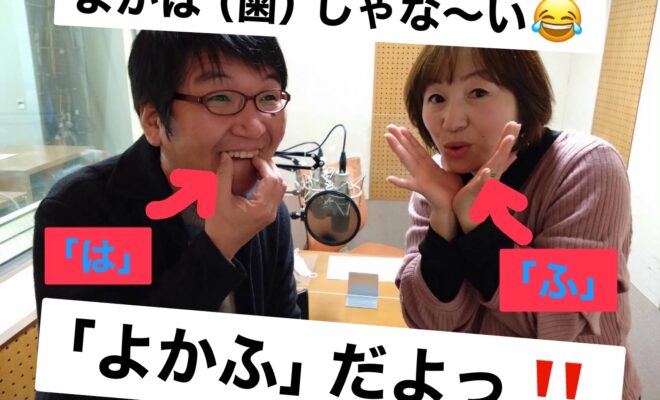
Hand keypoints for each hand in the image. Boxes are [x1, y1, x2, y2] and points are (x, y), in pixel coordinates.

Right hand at [204, 153, 285, 259]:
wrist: (221, 244)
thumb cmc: (219, 224)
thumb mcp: (218, 198)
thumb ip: (223, 175)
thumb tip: (226, 156)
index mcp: (262, 208)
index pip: (272, 179)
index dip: (264, 165)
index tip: (252, 158)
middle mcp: (270, 211)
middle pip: (280, 183)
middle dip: (269, 168)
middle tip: (255, 160)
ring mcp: (271, 214)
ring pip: (280, 189)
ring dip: (271, 175)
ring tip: (256, 168)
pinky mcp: (268, 215)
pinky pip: (275, 195)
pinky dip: (270, 184)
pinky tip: (256, 179)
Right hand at [384, 124, 462, 239]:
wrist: (449, 207)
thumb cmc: (450, 191)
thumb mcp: (449, 174)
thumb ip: (444, 166)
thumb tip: (447, 159)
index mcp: (428, 166)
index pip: (417, 149)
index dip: (409, 138)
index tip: (401, 128)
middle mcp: (421, 170)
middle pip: (409, 150)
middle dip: (399, 138)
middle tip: (389, 127)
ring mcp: (420, 178)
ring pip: (408, 160)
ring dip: (398, 149)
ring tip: (389, 138)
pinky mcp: (422, 187)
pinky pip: (410, 185)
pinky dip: (400, 182)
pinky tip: (389, 178)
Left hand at [452, 121, 519, 233]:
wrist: (469, 216)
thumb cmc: (478, 196)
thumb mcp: (489, 177)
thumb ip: (500, 166)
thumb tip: (513, 154)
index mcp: (493, 171)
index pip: (502, 152)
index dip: (509, 137)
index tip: (515, 122)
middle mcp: (492, 176)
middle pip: (501, 156)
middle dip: (508, 141)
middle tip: (515, 125)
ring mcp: (487, 184)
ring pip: (495, 168)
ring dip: (501, 155)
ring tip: (507, 141)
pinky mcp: (477, 194)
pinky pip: (483, 186)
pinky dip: (486, 179)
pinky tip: (487, 171)